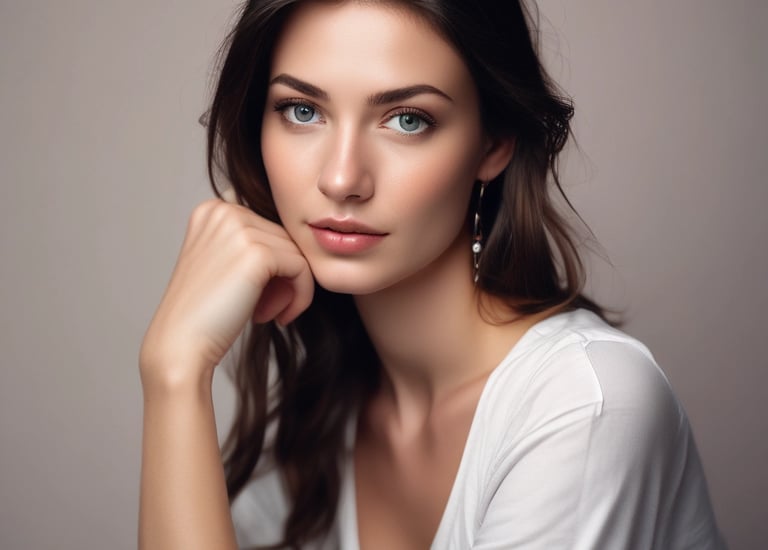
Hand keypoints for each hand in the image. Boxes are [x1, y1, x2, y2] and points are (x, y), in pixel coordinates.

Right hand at [139, 197, 313, 389]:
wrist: (181, 345)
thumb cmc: (205, 313)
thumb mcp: (223, 262)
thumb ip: (251, 242)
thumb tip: (298, 236)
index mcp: (213, 209)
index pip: (269, 228)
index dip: (272, 265)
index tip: (257, 296)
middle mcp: (224, 211)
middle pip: (285, 239)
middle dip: (282, 278)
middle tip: (262, 309)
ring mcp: (239, 229)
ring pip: (297, 254)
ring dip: (289, 290)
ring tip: (264, 313)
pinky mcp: (258, 254)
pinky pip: (303, 269)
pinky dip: (300, 297)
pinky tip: (278, 318)